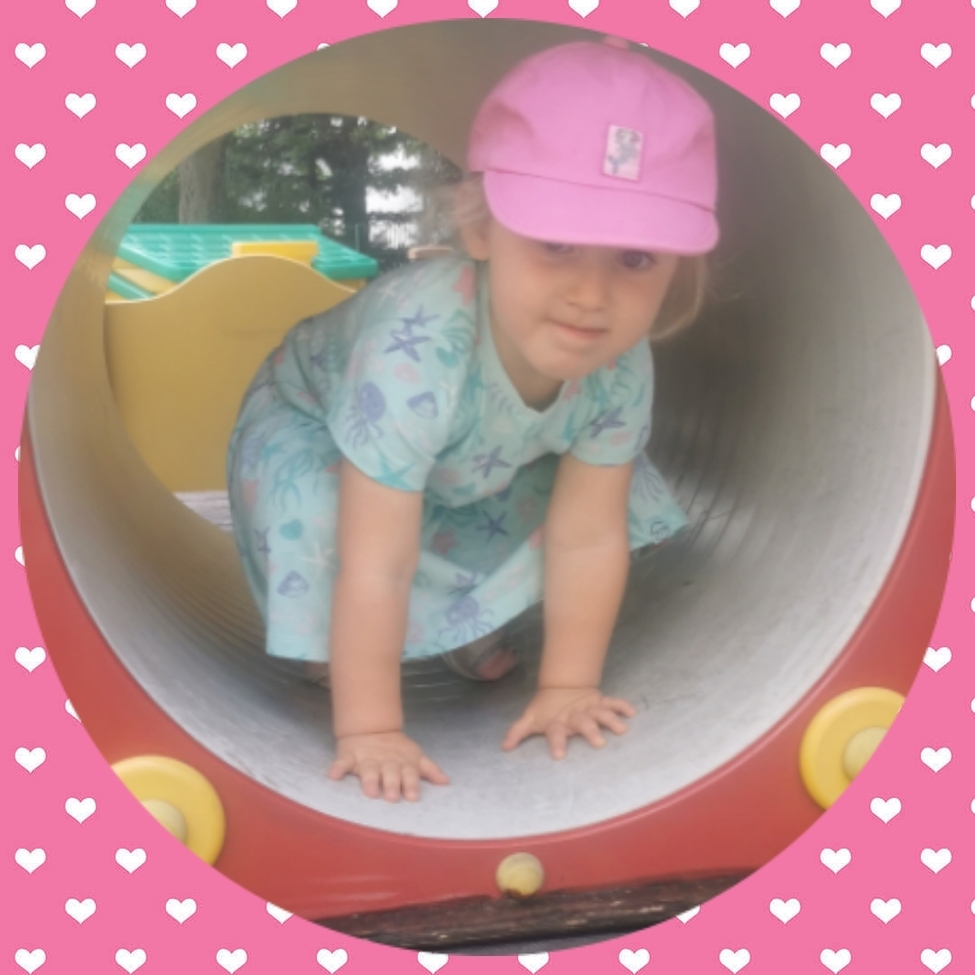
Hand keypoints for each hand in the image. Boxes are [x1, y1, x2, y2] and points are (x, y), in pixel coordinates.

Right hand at [328, 731, 448, 801]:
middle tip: (392, 797)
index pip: (409, 773)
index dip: (411, 784)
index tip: (413, 797)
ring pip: (368, 770)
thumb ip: (429, 769)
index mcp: (402, 763)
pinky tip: (333, 775)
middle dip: (391, 784)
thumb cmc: (396, 751)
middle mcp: (385, 762)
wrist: (370, 729)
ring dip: (369, 780)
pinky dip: (338, 768)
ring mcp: (366, 759)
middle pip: (390, 773)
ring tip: (369, 791)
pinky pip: (342, 762)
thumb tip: (446, 782)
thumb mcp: (414, 757)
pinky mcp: (349, 756)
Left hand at [502, 688, 634, 758]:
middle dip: (590, 732)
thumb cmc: (545, 709)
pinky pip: (612, 703)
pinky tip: (631, 712)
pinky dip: (621, 705)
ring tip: (622, 729)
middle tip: (598, 742)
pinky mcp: (599, 702)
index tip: (560, 756)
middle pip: (583, 723)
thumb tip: (504, 747)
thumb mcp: (530, 719)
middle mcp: (574, 716)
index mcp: (557, 722)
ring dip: (611, 719)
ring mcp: (588, 708)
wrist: (560, 686)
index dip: (556, 743)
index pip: (555, 733)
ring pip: (601, 713)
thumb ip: (518, 732)